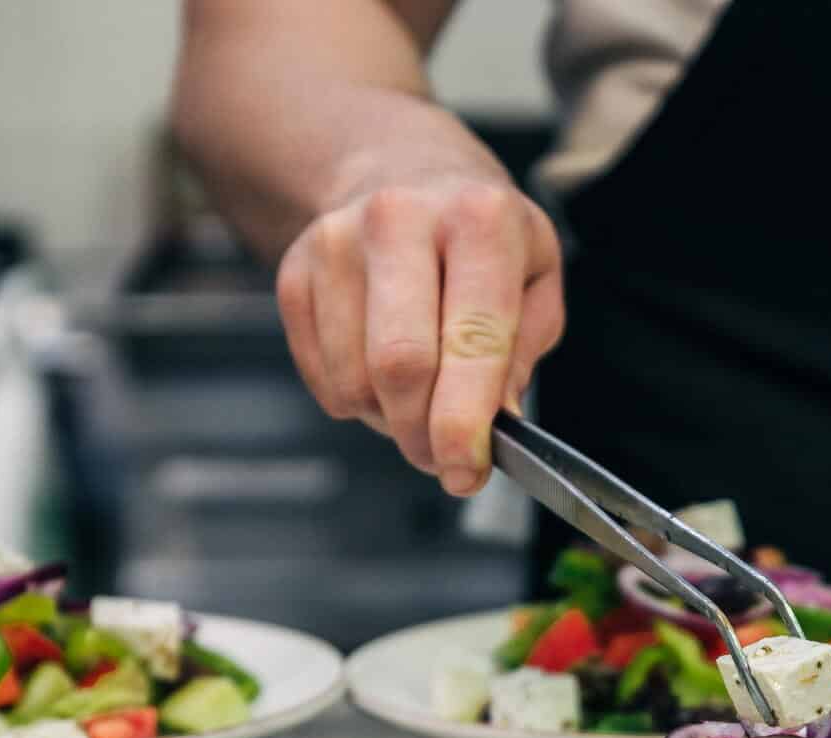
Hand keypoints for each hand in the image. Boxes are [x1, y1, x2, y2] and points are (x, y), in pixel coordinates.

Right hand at [276, 173, 564, 494]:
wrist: (403, 172)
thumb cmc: (480, 239)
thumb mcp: (535, 280)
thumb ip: (522, 353)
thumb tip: (496, 422)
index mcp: (478, 220)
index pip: (471, 340)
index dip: (465, 422)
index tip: (465, 472)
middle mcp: (400, 219)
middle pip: (399, 364)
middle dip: (422, 434)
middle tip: (443, 458)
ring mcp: (336, 242)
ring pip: (354, 381)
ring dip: (390, 420)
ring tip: (418, 398)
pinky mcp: (295, 271)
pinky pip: (322, 377)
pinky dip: (355, 400)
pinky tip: (380, 370)